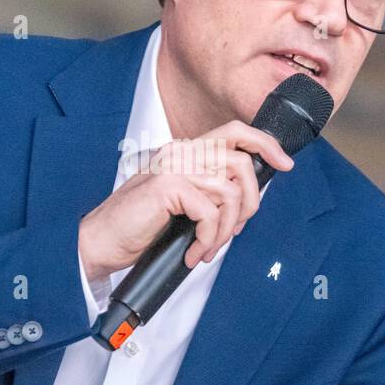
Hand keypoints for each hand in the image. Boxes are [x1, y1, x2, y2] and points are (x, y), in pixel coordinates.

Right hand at [78, 120, 293, 280]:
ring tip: (208, 248)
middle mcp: (180, 152)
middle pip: (241, 161)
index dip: (265, 144)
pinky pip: (210, 212)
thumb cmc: (138, 228)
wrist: (100, 242)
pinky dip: (208, 239)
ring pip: (230, 192)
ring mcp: (173, 166)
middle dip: (251, 201)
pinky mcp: (166, 186)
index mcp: (185, 152)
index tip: (284, 165)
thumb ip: (209, 193)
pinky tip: (193, 252)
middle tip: (234, 230)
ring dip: (226, 230)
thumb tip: (246, 201)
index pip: (235, 132)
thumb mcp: (182, 206)